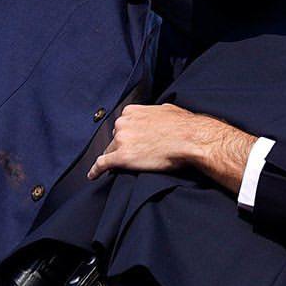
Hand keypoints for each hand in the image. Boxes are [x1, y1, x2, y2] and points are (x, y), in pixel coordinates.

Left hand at [87, 103, 207, 179]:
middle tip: (137, 153)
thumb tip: (158, 116)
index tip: (132, 142)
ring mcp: (121, 140)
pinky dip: (96, 170)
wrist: (192, 139)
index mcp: (132, 112)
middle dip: (123, 145)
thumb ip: (155, 113)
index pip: (123, 125)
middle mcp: (123, 123)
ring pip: (110, 151)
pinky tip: (93, 175)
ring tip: (128, 165)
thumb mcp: (167, 110)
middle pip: (115, 138)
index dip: (128, 135)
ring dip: (116, 158)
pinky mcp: (122, 158)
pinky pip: (102, 164)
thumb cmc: (185, 126)